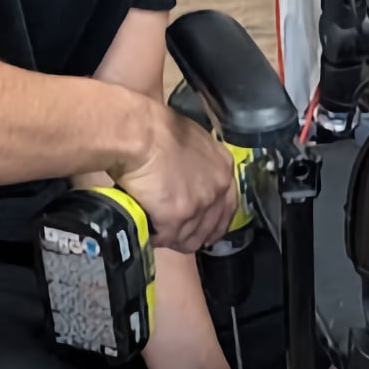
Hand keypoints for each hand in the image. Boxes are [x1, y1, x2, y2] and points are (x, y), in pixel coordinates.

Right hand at [112, 100, 238, 252]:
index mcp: (223, 168)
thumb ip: (199, 164)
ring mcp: (198, 206)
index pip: (228, 206)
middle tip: (174, 233)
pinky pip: (166, 239)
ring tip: (155, 228)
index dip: (214, 221)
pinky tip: (146, 228)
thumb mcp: (192, 140)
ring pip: (188, 238)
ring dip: (172, 236)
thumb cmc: (159, 129)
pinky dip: (156, 236)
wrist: (141, 134)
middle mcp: (217, 190)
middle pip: (210, 227)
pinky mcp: (177, 219)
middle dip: (193, 233)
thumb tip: (188, 179)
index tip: (205, 230)